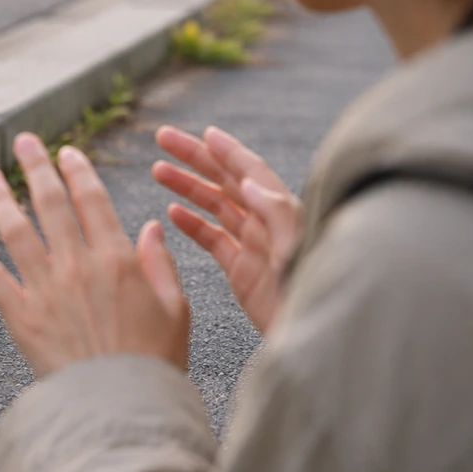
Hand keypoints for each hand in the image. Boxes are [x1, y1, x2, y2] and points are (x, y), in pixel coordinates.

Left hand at [0, 133, 189, 378]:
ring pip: (16, 231)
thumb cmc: (155, 363)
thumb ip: (161, 263)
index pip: (92, 201)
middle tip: (25, 141)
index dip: (78, 172)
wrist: (121, 409)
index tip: (67, 152)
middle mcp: (77, 266)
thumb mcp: (176, 308)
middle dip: (37, 167)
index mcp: (117, 260)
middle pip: (51, 204)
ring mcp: (45, 289)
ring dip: (0, 198)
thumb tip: (151, 226)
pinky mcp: (20, 316)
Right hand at [152, 126, 302, 335]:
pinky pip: (213, 240)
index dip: (227, 150)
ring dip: (188, 187)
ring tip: (158, 171)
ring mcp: (254, 246)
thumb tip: (248, 182)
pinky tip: (172, 213)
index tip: (203, 133)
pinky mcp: (243, 271)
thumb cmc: (312, 294)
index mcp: (283, 213)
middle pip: (227, 181)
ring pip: (215, 207)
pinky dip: (192, 224)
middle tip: (164, 139)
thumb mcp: (297, 251)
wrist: (314, 337)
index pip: (251, 171)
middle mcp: (268, 224)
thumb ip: (276, 214)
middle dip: (196, 158)